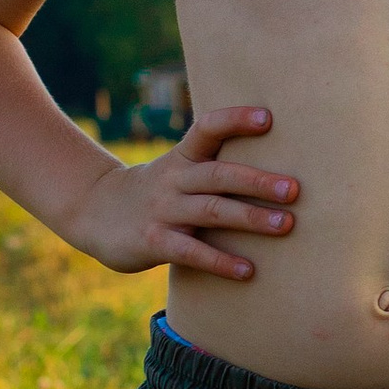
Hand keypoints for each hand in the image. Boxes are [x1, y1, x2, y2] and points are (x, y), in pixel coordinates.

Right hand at [75, 104, 297, 280]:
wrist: (92, 211)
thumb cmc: (155, 190)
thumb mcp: (177, 168)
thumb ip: (213, 167)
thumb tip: (275, 169)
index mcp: (182, 157)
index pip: (208, 128)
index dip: (235, 120)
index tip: (268, 118)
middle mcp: (174, 179)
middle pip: (219, 175)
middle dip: (258, 181)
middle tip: (295, 189)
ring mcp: (163, 211)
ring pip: (211, 211)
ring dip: (250, 218)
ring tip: (286, 225)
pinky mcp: (154, 242)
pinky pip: (191, 252)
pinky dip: (220, 261)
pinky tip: (248, 270)